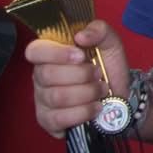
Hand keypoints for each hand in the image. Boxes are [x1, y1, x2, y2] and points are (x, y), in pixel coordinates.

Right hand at [26, 20, 129, 137]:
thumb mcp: (110, 43)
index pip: (34, 51)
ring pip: (56, 97)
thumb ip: (99, 30)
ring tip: (101, 90)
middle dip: (81, 75)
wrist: (118, 95)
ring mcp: (42, 100)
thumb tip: (81, 35)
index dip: (56, 54)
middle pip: (47, 75)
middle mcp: (40, 77)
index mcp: (50, 54)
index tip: (81, 56)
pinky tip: (95, 107)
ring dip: (86, 93)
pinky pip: (58, 119)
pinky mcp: (48, 121)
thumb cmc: (108, 66)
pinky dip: (83, 112)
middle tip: (98, 74)